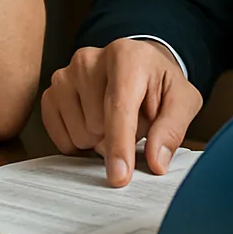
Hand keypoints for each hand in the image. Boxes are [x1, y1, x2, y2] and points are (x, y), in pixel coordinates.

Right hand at [41, 38, 201, 186]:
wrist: (135, 64)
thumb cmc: (158, 83)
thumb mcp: (182, 100)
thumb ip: (172, 129)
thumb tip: (156, 161)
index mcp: (125, 56)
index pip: (118, 107)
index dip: (119, 145)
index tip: (119, 177)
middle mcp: (88, 59)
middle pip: (97, 125)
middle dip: (119, 138)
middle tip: (133, 120)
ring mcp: (65, 74)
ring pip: (79, 134)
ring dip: (99, 140)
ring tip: (112, 119)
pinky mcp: (51, 91)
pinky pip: (59, 136)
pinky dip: (79, 142)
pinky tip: (93, 124)